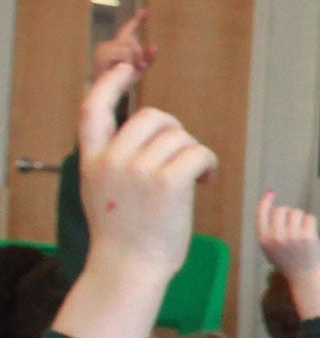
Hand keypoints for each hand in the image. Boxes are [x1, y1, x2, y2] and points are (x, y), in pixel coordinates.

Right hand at [49, 64, 216, 337]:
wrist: (130, 268)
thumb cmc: (125, 235)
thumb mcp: (103, 191)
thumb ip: (112, 161)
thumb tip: (138, 134)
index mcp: (92, 160)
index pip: (93, 108)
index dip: (110, 84)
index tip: (126, 69)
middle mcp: (112, 159)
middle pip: (153, 117)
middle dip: (174, 131)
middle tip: (182, 156)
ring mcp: (139, 169)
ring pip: (179, 135)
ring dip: (193, 152)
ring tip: (194, 177)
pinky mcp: (169, 181)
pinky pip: (198, 152)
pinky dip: (209, 164)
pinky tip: (206, 181)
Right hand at [94, 9, 155, 77]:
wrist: (109, 91)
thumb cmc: (123, 81)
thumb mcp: (140, 70)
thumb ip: (148, 58)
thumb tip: (154, 46)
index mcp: (118, 46)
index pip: (128, 29)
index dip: (137, 20)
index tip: (145, 11)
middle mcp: (109, 44)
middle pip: (132, 41)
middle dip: (139, 54)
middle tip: (138, 68)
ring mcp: (104, 48)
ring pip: (129, 46)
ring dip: (134, 60)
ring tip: (125, 69)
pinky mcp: (103, 54)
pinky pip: (124, 53)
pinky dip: (127, 62)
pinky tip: (119, 68)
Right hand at [256, 191, 319, 320]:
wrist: (306, 277)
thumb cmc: (289, 261)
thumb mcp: (271, 248)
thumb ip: (268, 231)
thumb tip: (274, 208)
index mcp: (264, 239)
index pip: (261, 214)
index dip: (265, 201)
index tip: (271, 193)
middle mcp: (275, 237)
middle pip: (281, 210)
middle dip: (289, 214)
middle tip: (294, 227)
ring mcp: (291, 236)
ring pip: (296, 212)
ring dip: (301, 219)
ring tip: (302, 234)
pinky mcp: (307, 236)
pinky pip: (309, 218)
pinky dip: (311, 223)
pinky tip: (311, 235)